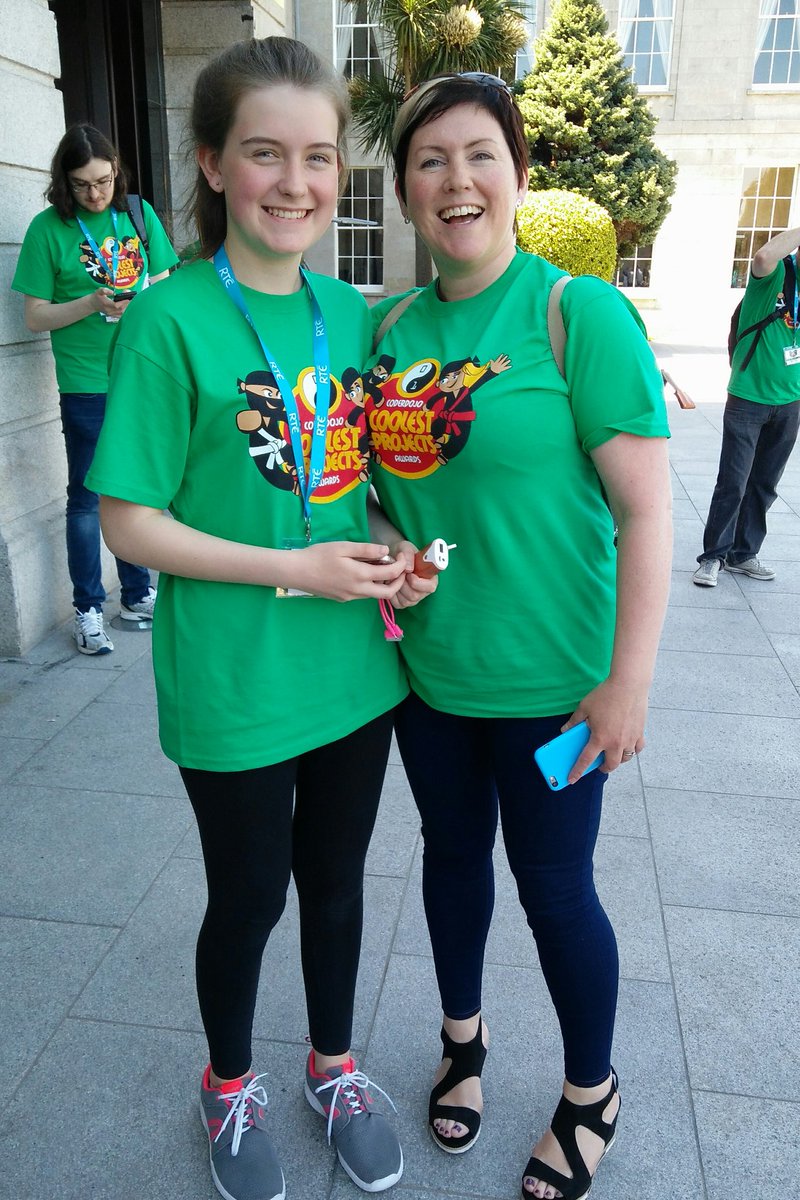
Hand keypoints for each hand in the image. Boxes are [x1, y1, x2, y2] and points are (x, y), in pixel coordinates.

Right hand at [90, 288, 130, 317]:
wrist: (93, 304)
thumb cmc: (97, 296)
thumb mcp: (99, 291)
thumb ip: (105, 290)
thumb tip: (113, 292)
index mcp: (106, 304)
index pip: (116, 305)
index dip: (123, 302)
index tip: (128, 298)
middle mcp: (109, 311)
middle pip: (120, 310)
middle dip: (127, 304)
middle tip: (132, 299)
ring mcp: (111, 314)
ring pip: (122, 313)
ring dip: (127, 308)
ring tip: (131, 302)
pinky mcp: (113, 316)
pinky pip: (121, 315)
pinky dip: (126, 312)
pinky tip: (128, 307)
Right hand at [286, 541, 406, 601]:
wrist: (296, 572)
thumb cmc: (318, 556)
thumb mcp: (343, 547)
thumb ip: (366, 549)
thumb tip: (386, 551)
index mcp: (360, 575)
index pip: (390, 574)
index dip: (401, 566)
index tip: (401, 557)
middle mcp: (357, 590)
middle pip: (387, 593)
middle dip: (398, 582)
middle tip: (398, 569)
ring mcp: (349, 597)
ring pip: (374, 595)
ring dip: (382, 584)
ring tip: (380, 567)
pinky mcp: (342, 599)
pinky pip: (362, 594)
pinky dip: (369, 585)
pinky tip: (362, 573)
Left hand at [388, 539, 438, 608]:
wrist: (393, 558)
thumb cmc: (403, 553)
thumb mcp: (405, 548)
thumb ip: (408, 555)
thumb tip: (409, 568)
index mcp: (431, 577)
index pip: (431, 587)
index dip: (419, 582)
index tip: (409, 574)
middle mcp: (424, 590)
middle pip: (415, 595)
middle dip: (403, 584)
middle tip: (398, 573)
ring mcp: (414, 598)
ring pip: (405, 601)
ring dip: (396, 588)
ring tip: (394, 576)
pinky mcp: (403, 603)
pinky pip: (397, 603)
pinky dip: (391, 594)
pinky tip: (391, 584)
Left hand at [561, 677, 648, 782]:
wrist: (629, 685)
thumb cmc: (606, 695)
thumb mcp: (584, 707)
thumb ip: (574, 721)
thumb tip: (565, 730)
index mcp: (600, 738)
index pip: (586, 760)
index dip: (578, 771)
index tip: (572, 780)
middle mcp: (616, 742)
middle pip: (611, 765)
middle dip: (604, 768)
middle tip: (599, 766)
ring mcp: (630, 739)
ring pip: (626, 758)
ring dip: (619, 760)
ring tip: (613, 756)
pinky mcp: (640, 732)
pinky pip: (638, 748)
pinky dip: (633, 750)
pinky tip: (628, 746)